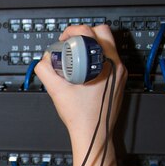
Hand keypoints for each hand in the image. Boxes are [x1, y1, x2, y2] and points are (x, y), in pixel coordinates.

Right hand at [36, 24, 126, 165]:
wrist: (94, 134)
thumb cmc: (82, 117)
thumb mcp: (57, 90)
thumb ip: (45, 70)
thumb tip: (43, 59)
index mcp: (105, 64)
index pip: (90, 32)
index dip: (72, 31)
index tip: (63, 39)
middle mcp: (117, 65)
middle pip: (102, 32)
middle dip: (83, 33)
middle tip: (70, 43)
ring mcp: (120, 72)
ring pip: (107, 44)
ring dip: (90, 44)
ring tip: (76, 55)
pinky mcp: (119, 79)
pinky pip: (108, 57)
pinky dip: (95, 56)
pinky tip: (84, 67)